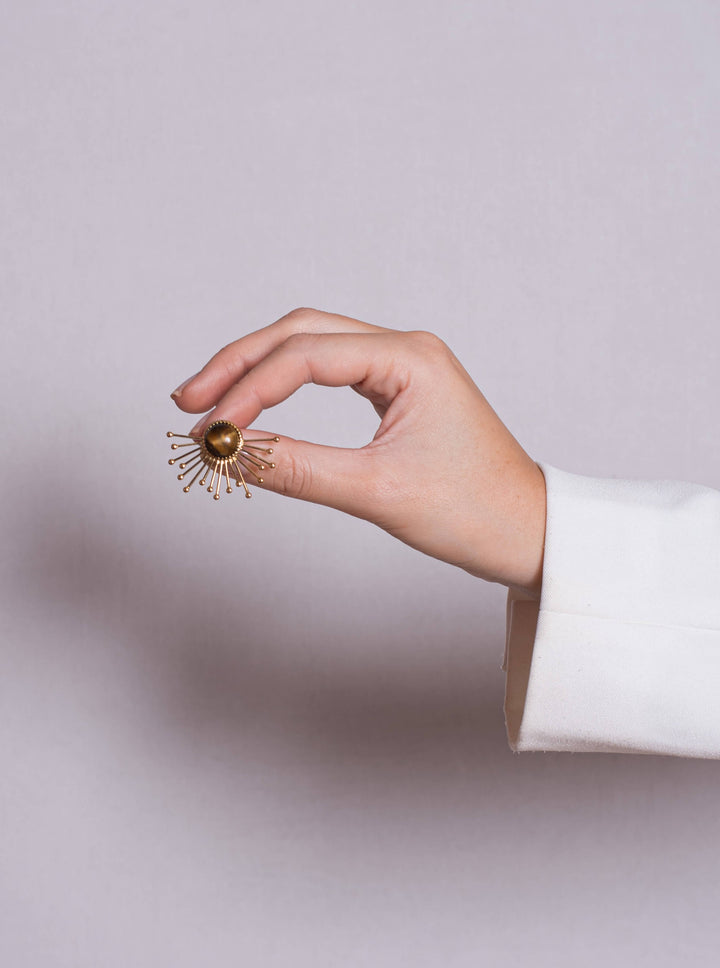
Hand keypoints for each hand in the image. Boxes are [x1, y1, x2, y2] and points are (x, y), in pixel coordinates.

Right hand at [170, 308, 545, 596]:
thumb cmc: (473, 511)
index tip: (208, 430)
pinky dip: (286, 386)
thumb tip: (229, 455)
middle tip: (187, 401)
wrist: (527, 533)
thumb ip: (298, 469)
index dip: (248, 390)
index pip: (306, 355)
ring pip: (311, 348)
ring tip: (209, 403)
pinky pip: (330, 372)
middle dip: (239, 364)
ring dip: (257, 371)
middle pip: (300, 333)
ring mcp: (403, 366)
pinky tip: (257, 405)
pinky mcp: (398, 391)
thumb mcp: (377, 492)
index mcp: (410, 358)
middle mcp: (405, 349)